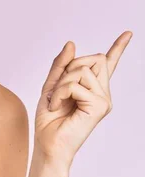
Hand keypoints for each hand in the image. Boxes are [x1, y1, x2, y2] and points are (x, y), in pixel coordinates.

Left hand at [35, 31, 132, 166]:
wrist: (48, 143)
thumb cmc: (50, 119)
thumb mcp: (51, 86)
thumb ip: (61, 65)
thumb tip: (71, 43)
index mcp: (92, 87)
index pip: (108, 63)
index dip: (118, 47)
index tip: (128, 33)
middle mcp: (102, 92)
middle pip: (92, 59)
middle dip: (69, 68)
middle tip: (58, 91)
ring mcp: (104, 99)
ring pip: (81, 70)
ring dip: (61, 83)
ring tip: (57, 101)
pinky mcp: (100, 106)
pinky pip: (75, 85)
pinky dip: (60, 93)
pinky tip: (57, 106)